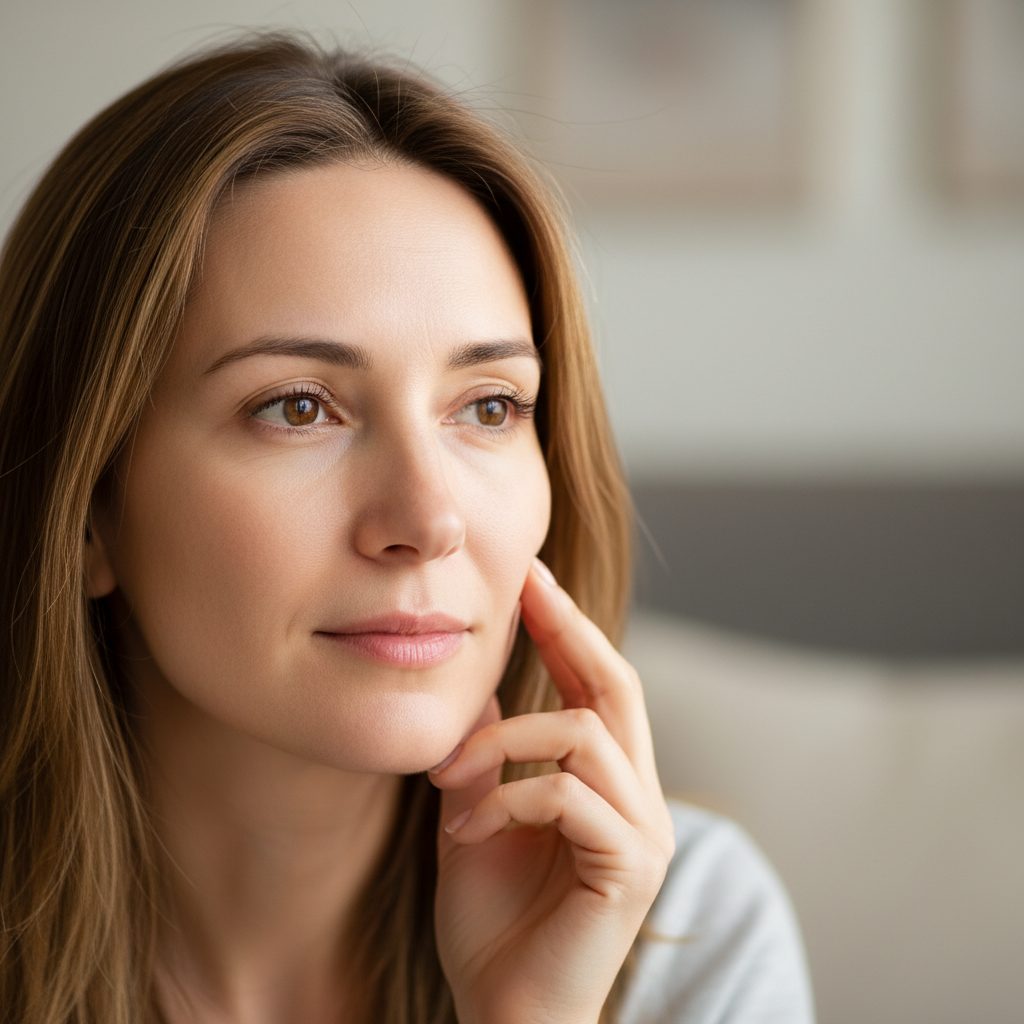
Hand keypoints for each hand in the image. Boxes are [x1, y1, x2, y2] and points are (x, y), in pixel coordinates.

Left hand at [429, 559, 675, 1023]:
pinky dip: (507, 795)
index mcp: (606, 783)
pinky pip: (568, 794)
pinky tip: (469, 829)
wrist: (502, 1014)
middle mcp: (638, 798)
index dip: (567, 626)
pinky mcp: (631, 867)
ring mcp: (643, 832)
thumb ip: (486, 754)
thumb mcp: (477, 814)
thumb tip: (478, 686)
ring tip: (451, 780)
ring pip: (583, 733)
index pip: (596, 684)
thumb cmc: (492, 922)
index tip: (530, 575)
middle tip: (524, 584)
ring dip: (505, 742)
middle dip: (566, 628)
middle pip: (614, 686)